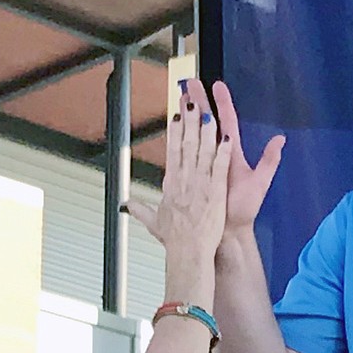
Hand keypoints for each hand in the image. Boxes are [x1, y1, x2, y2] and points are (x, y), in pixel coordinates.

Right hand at [125, 94, 230, 259]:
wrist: (188, 253)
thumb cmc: (175, 241)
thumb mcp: (154, 223)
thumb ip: (141, 210)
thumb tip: (126, 205)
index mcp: (171, 185)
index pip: (172, 151)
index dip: (174, 131)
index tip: (175, 114)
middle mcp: (184, 180)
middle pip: (186, 144)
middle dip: (188, 120)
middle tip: (190, 99)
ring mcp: (200, 184)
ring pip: (203, 150)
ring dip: (205, 129)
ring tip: (207, 110)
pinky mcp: (215, 192)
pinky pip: (219, 166)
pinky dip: (222, 151)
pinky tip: (225, 136)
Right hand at [184, 79, 284, 240]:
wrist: (228, 230)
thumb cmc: (244, 209)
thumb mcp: (260, 182)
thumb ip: (269, 160)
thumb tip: (280, 139)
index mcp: (231, 152)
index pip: (227, 121)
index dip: (222, 103)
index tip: (217, 85)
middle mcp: (217, 154)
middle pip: (206, 121)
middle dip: (198, 101)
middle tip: (189, 83)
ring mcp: (204, 162)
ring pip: (194, 132)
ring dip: (187, 114)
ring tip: (179, 97)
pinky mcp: (195, 173)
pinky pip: (185, 152)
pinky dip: (179, 137)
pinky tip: (173, 126)